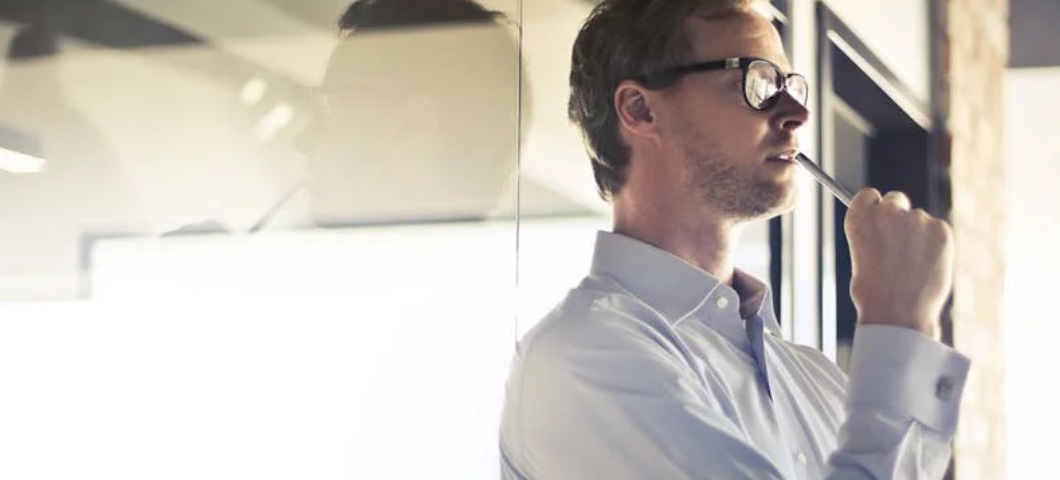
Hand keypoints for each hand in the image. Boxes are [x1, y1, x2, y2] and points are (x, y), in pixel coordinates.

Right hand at [844, 189, 954, 338]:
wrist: (897, 312)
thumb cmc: (874, 294)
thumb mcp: (862, 258)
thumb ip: (875, 237)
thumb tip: (889, 234)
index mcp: (859, 218)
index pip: (869, 195)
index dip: (875, 206)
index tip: (880, 216)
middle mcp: (885, 212)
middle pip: (896, 199)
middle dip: (898, 215)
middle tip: (901, 242)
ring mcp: (915, 218)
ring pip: (919, 219)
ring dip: (918, 235)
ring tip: (913, 267)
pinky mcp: (940, 229)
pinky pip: (938, 230)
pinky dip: (936, 245)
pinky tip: (927, 267)